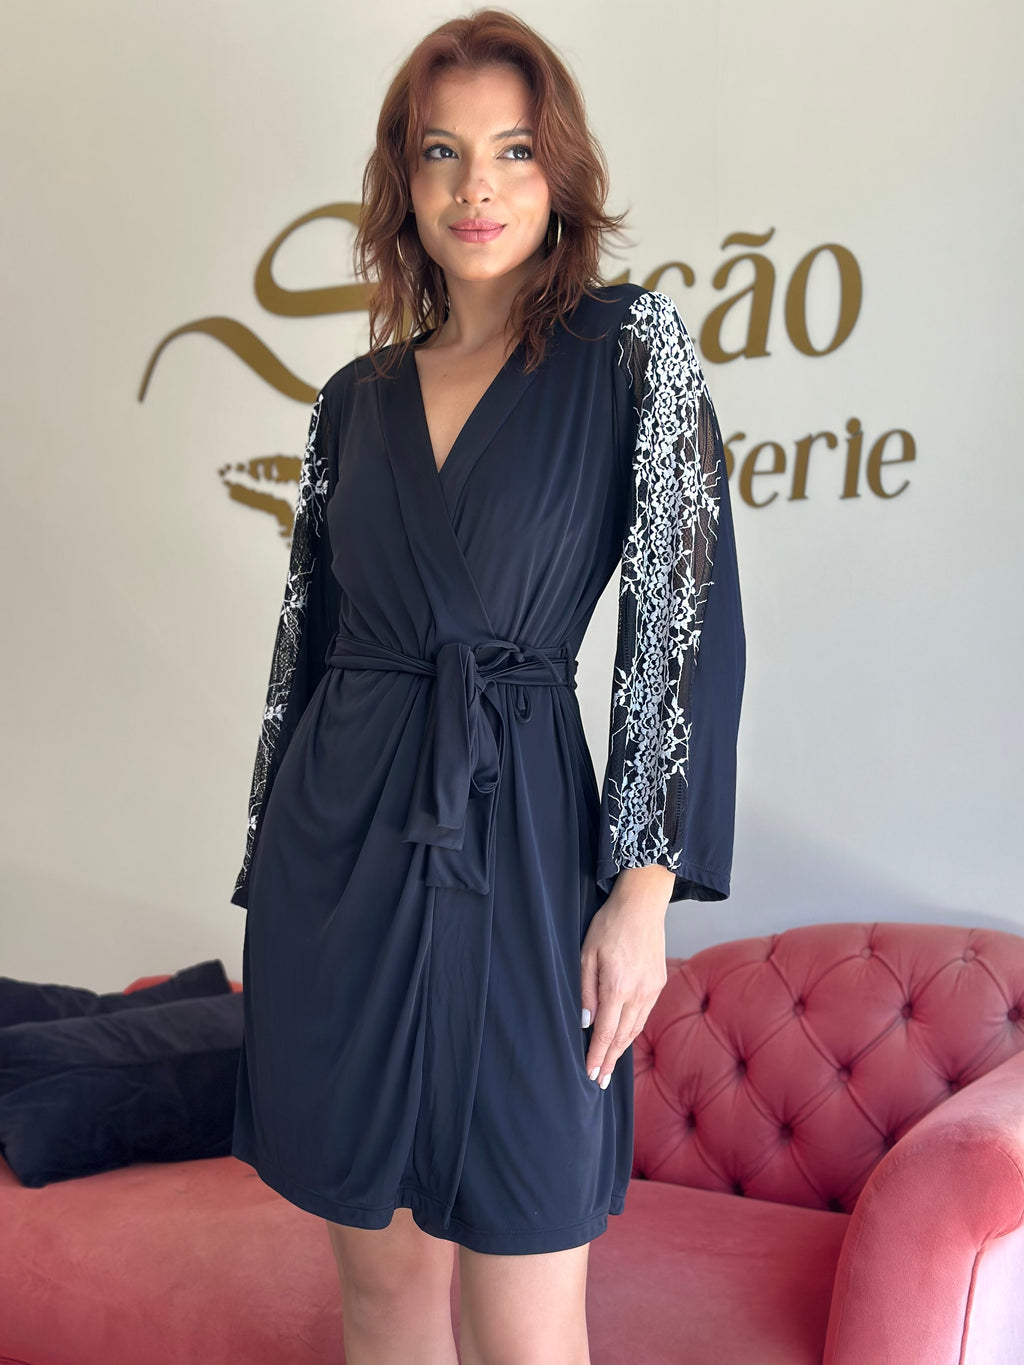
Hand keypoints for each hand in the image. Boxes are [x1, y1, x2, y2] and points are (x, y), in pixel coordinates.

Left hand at [580, 872, 670, 1088]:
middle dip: (609, 1060)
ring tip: (609, 1065)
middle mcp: (639, 992)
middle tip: (599, 1081)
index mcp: (618, 986)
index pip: (606, 1032)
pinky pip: (644, 1014)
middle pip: (623, 1037)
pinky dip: (633, 1031)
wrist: (642, 904)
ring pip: (636, 1028)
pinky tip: (624, 1038)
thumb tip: (586, 1023)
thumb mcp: (586, 954)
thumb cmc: (609, 925)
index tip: (591, 1074)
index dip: (597, 1056)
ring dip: (622, 1049)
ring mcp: (652, 989)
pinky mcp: (659, 983)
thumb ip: (586, 991)